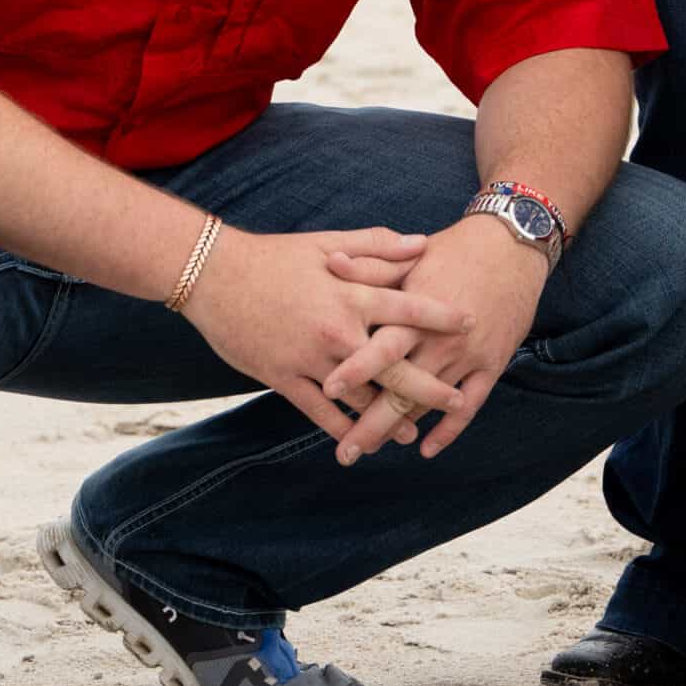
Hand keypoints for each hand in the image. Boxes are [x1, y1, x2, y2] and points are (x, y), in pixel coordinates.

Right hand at [185, 229, 469, 442]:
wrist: (214, 276)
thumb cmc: (274, 257)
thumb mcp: (327, 243)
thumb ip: (376, 247)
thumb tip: (421, 245)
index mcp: (349, 293)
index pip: (407, 307)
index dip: (441, 316)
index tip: (470, 324)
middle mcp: (336, 330)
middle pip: (393, 366)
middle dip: (428, 387)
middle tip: (456, 400)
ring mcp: (310, 359)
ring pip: (359, 397)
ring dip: (388, 418)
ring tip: (414, 434)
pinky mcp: (283, 378)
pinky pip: (319, 412)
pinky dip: (341, 429)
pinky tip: (359, 442)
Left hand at [319, 215, 547, 464]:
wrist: (512, 247)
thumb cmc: (454, 250)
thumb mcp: (410, 256)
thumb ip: (369, 266)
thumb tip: (327, 259)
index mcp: (417, 311)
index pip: (382, 346)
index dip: (356, 369)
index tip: (327, 391)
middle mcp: (441, 339)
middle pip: (402, 389)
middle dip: (371, 424)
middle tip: (345, 454)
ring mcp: (468, 355)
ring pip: (429, 403)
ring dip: (401, 430)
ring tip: (371, 451)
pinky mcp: (492, 364)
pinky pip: (470, 407)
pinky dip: (448, 430)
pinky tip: (426, 449)